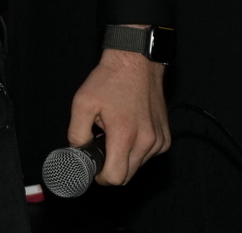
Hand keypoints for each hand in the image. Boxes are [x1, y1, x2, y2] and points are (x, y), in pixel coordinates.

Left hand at [66, 44, 170, 185]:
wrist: (136, 64)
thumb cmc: (109, 80)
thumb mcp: (82, 103)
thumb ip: (76, 132)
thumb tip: (77, 151)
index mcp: (125, 135)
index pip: (115, 177)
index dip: (100, 177)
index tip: (92, 168)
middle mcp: (146, 142)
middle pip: (127, 175)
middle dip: (110, 167)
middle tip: (99, 146)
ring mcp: (159, 141)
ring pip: (138, 165)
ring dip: (124, 157)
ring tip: (113, 132)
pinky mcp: (165, 138)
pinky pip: (148, 155)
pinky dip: (136, 150)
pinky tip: (128, 130)